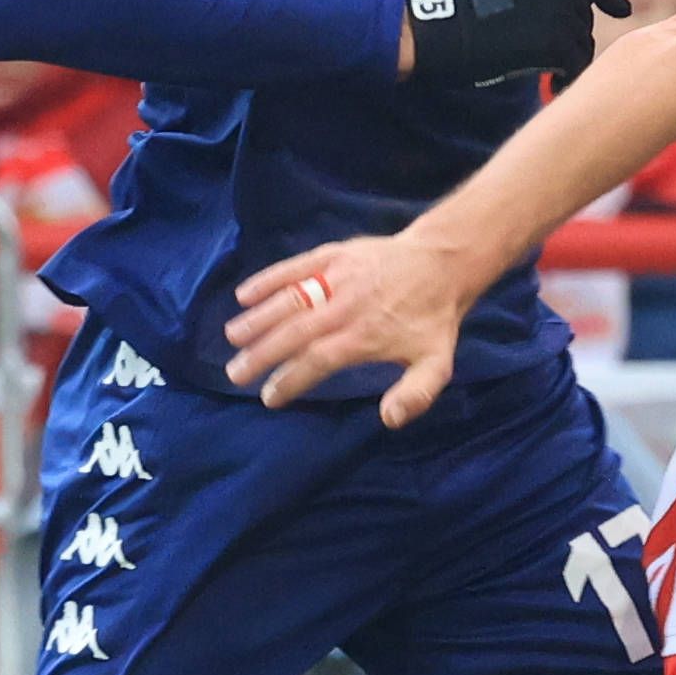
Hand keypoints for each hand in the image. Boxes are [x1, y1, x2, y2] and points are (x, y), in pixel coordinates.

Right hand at [224, 232, 478, 424]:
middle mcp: (345, 307)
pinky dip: (268, 279)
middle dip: (261, 354)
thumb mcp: (437, 363)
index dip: (289, 380)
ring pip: (289, 299)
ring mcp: (337, 277)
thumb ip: (416, 394)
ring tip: (232, 338)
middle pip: (294, 332)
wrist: (443, 263)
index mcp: (364, 336)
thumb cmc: (433, 319)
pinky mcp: (334, 255)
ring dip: (257, 319)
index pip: (316, 361)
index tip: (268, 396)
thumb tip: (389, 419)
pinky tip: (244, 296)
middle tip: (236, 373)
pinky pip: (295, 267)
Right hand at [402, 0, 626, 87]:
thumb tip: (593, 6)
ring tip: (541, 69)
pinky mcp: (558, 41)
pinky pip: (577, 65)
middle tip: (539, 54)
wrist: (448, 34)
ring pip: (584, 43)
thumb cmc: (472, 16)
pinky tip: (550, 87)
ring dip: (567, 60)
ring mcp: (560, 8)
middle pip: (584, 16)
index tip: (622, 11)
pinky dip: (567, 79)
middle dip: (570, 38)